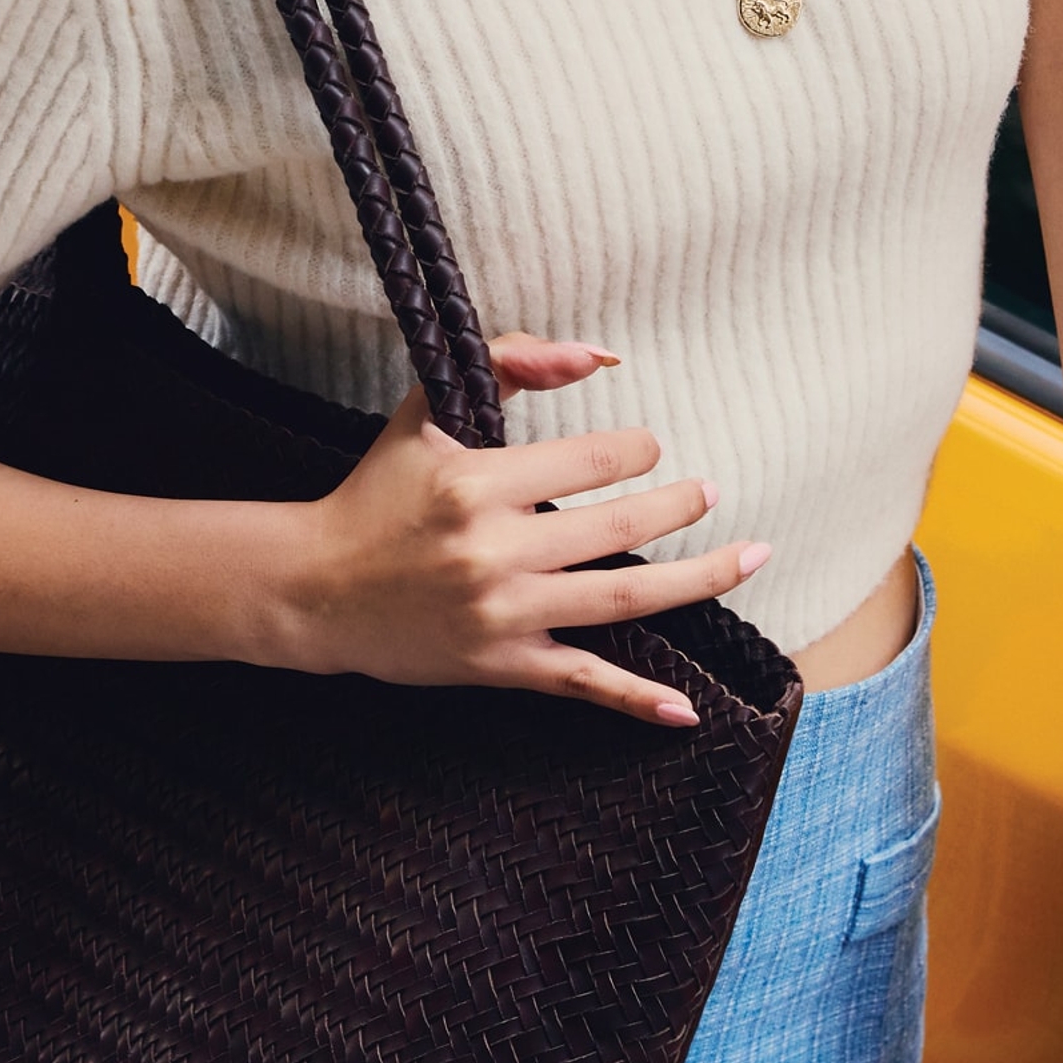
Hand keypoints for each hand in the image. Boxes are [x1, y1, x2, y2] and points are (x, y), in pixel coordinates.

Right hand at [264, 332, 769, 723]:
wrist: (313, 589)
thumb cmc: (377, 491)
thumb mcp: (428, 411)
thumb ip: (512, 363)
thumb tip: (601, 354)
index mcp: (476, 483)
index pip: (590, 460)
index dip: (634, 452)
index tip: (649, 448)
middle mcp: (493, 551)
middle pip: (618, 527)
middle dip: (679, 506)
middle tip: (710, 491)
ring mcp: (501, 614)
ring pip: (622, 598)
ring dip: (697, 579)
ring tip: (749, 556)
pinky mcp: (499, 666)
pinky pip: (581, 682)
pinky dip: (636, 700)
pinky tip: (686, 708)